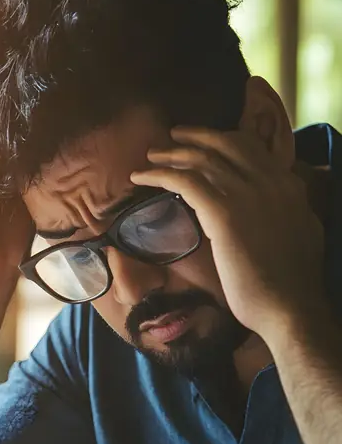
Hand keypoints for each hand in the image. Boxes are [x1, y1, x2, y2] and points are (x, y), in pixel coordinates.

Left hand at [130, 127, 325, 342]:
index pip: (252, 149)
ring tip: (152, 155)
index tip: (204, 145)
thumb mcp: (302, 235)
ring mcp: (249, 194)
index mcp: (288, 186)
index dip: (224, 142)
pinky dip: (160, 173)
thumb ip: (287, 214)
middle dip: (197, 136)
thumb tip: (281, 210)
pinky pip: (186, 180)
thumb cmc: (292, 284)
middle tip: (173, 136)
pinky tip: (142, 176)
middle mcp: (271, 182)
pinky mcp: (225, 213)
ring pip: (203, 158)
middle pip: (227, 143)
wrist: (290, 307)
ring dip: (173, 153)